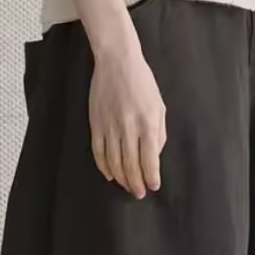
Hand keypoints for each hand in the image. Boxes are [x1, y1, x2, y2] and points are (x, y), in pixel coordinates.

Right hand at [89, 29, 166, 198]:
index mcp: (147, 122)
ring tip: (127, 186)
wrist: (116, 61)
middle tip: (139, 193)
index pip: (149, 159)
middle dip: (136, 183)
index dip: (151, 177)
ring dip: (121, 178)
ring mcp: (109, 126)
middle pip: (130, 165)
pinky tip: (110, 175)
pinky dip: (104, 166)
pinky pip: (98, 151)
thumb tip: (155, 155)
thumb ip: (159, 132)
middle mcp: (128, 127)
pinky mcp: (95, 123)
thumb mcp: (159, 106)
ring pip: (114, 162)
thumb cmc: (142, 82)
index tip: (153, 186)